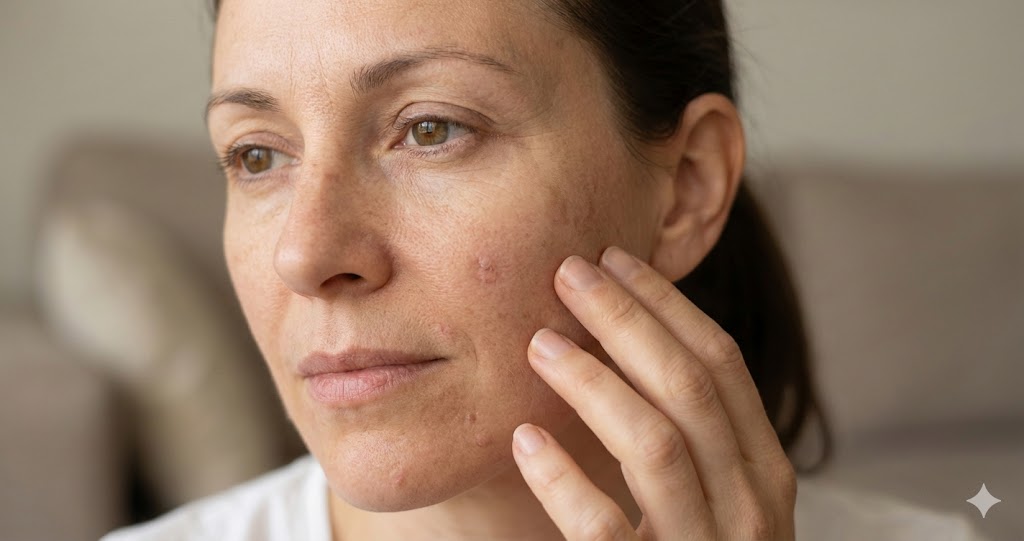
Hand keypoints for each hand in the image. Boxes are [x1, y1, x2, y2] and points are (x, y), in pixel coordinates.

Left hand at [512, 246, 796, 539]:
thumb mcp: (717, 495)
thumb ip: (692, 435)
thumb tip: (626, 337)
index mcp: (764, 472)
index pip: (723, 363)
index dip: (667, 302)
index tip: (614, 259)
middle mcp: (749, 509)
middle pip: (689, 387)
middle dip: (625, 318)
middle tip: (568, 273)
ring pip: (654, 444)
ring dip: (592, 381)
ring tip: (539, 343)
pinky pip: (600, 525)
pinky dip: (560, 477)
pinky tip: (526, 439)